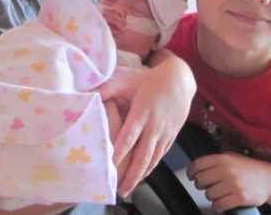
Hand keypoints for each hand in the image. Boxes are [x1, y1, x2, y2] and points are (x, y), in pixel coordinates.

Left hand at [98, 53, 194, 196]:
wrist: (180, 80)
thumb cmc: (150, 81)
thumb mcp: (129, 81)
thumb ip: (109, 89)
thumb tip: (90, 93)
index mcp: (142, 112)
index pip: (130, 135)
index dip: (121, 150)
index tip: (112, 164)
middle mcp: (154, 125)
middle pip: (143, 154)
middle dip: (132, 173)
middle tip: (120, 189)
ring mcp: (165, 132)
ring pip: (153, 158)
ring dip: (142, 174)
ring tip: (129, 188)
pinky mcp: (172, 135)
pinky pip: (161, 154)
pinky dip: (152, 166)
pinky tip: (143, 174)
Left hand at [187, 153, 270, 211]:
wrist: (269, 179)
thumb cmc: (248, 169)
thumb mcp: (232, 158)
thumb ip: (216, 161)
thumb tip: (198, 167)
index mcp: (222, 159)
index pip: (198, 164)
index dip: (191, 172)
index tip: (191, 176)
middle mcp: (226, 170)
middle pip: (201, 180)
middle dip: (201, 186)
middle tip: (205, 187)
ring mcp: (233, 184)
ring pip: (209, 194)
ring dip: (211, 197)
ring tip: (218, 194)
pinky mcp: (239, 197)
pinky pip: (219, 204)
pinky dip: (217, 206)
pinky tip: (220, 204)